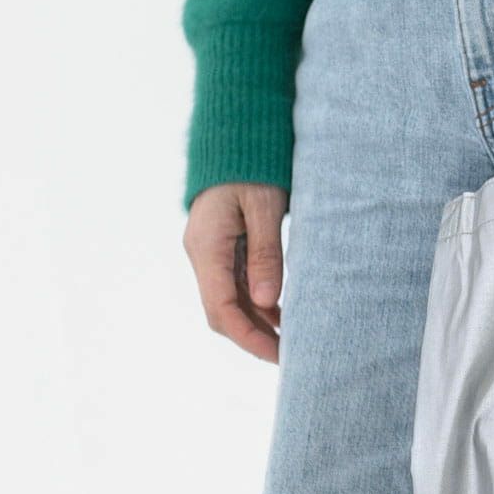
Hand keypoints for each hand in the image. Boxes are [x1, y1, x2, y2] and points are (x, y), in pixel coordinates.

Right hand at [183, 182, 287, 362]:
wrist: (236, 138)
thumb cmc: (252, 166)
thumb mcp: (264, 207)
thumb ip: (265, 254)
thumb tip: (265, 302)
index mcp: (206, 247)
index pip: (220, 307)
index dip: (248, 336)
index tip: (278, 354)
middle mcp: (202, 254)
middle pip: (221, 311)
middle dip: (253, 337)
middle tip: (290, 355)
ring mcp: (210, 253)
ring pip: (230, 302)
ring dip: (257, 324)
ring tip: (291, 340)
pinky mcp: (223, 249)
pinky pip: (237, 286)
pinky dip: (258, 304)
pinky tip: (282, 315)